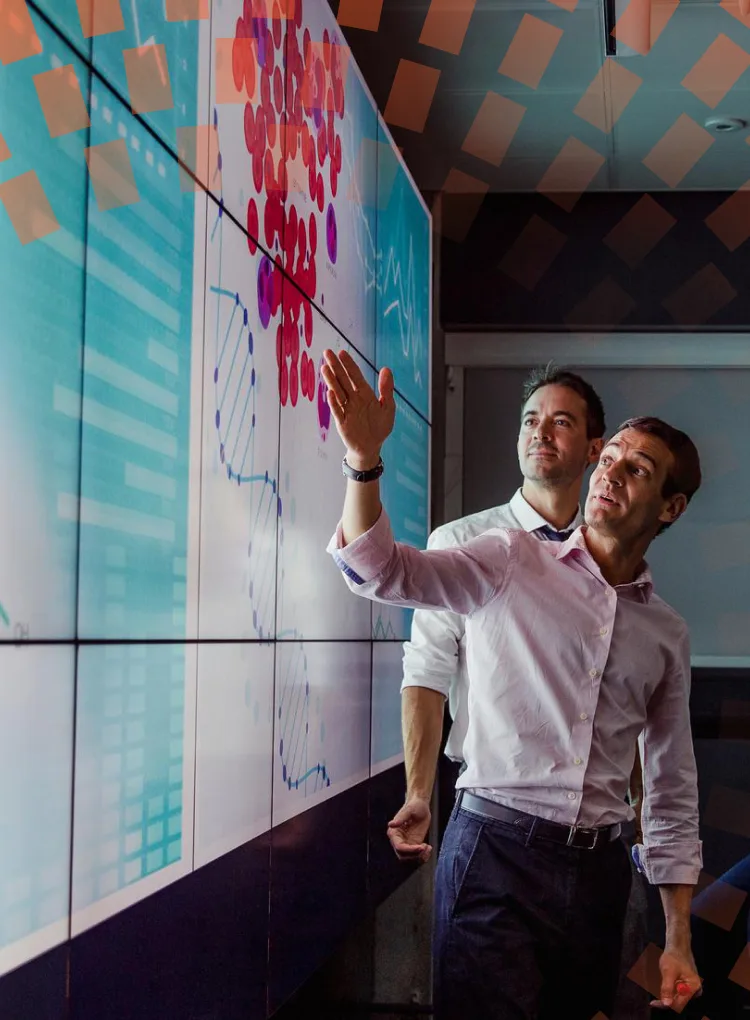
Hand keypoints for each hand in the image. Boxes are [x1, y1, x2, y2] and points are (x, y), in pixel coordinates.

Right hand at [322, 349, 394, 467]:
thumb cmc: (380, 426)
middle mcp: (353, 399)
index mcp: (364, 394)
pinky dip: (334, 403)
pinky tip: (330, 392)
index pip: (355, 375)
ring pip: (337, 392)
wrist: (372, 446)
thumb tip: (386, 368)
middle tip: (327, 352)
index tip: (342, 353)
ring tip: (325, 368)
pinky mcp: (342, 422)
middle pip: (343, 380)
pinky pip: (337, 411)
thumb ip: (386, 389)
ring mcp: (346, 410)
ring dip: (331, 381)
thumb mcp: (388, 407)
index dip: (349, 364)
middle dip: (335, 366)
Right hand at [387, 797, 431, 863]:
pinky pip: (417, 856)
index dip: (410, 850)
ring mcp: (406, 843)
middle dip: (415, 855)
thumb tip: (391, 824)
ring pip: (410, 858)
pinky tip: (429, 848)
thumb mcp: (409, 810)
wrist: (421, 806)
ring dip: (420, 857)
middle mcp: (398, 840)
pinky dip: (423, 856)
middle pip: (404, 856)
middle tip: (426, 848)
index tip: (421, 847)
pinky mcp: (414, 844)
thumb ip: (401, 817)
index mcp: (394, 833)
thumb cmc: (414, 805)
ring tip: (428, 848)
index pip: (399, 847)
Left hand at [651, 945, 701, 1011]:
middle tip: (654, 996)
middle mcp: (695, 990)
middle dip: (666, 998)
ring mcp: (691, 987)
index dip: (665, 1004)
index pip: (678, 1003)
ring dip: (667, 993)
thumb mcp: (668, 972)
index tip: (653, 1003)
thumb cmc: (673, 956)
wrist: (677, 945)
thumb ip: (667, 988)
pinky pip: (677, 991)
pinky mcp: (687, 985)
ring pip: (676, 996)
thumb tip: (667, 1005)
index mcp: (693, 987)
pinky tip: (664, 982)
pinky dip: (669, 989)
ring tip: (659, 984)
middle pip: (678, 1001)